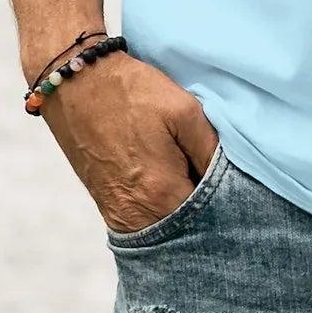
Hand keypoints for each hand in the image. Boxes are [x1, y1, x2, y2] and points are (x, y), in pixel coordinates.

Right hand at [44, 53, 219, 234]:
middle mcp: (137, 213)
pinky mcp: (106, 206)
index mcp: (162, 193)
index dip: (227, 202)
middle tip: (217, 182)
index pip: (210, 217)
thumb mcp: (184, 111)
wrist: (76, 83)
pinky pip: (144, 221)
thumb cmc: (132, 92)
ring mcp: (117, 213)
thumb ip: (210, 151)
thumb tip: (230, 178)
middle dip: (206, 211)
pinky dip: (162, 210)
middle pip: (186, 229)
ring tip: (191, 178)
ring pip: (165, 227)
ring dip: (183, 212)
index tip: (236, 185)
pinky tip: (171, 182)